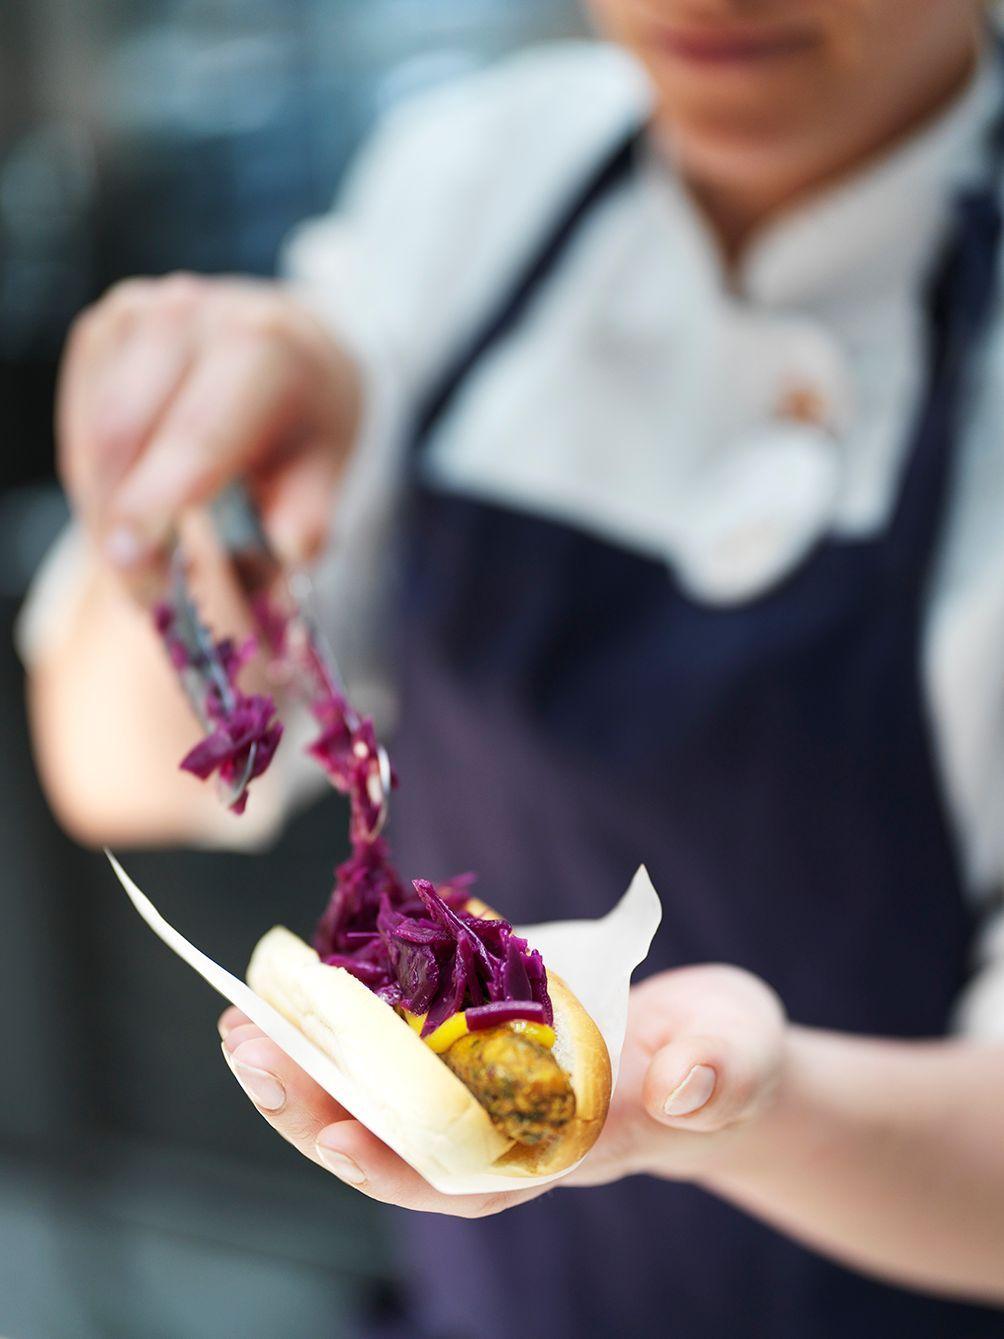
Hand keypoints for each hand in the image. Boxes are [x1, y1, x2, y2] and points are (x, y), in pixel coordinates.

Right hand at [57, 272, 361, 592]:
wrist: (292, 350)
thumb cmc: (306, 425)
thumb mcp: (325, 476)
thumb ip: (298, 534)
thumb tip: (264, 597)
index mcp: (263, 347)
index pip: (197, 432)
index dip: (156, 504)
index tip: (133, 567)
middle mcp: (193, 317)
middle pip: (126, 433)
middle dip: (122, 525)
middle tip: (144, 594)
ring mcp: (138, 314)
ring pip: (93, 433)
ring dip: (104, 509)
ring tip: (143, 559)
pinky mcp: (102, 327)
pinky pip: (79, 421)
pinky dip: (95, 477)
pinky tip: (130, 504)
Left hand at [216, 963, 787, 1216]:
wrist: (708, 1053)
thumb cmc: (726, 1055)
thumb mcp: (739, 1055)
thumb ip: (720, 1071)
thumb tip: (684, 1084)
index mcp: (571, 1142)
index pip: (477, 1171)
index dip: (405, 1163)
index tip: (338, 1138)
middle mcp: (511, 1129)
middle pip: (404, 1142)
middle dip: (322, 1106)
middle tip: (252, 1053)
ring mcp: (489, 1089)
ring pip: (387, 1100)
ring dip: (313, 1067)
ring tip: (244, 1026)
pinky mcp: (476, 1042)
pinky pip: (402, 1042)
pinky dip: (348, 1018)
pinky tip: (299, 985)